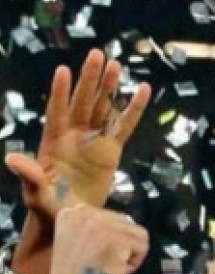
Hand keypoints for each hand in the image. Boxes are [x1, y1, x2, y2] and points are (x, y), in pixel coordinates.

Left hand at [4, 49, 150, 248]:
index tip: (63, 70)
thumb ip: (29, 174)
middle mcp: (73, 135)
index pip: (57, 112)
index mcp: (53, 142)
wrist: (70, 220)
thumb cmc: (47, 208)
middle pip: (84, 102)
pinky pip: (125, 126)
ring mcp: (93, 141)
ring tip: (116, 63)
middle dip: (90, 79)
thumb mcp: (36, 193)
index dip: (60, 92)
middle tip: (98, 53)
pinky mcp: (111, 151)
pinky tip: (143, 90)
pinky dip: (134, 109)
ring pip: (104, 108)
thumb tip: (11, 157)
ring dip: (110, 86)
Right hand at [44, 205, 148, 273]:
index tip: (93, 257)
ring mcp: (100, 224)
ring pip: (137, 234)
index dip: (109, 241)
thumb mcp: (78, 242)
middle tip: (99, 265)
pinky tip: (113, 271)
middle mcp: (84, 213)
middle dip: (119, 246)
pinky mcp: (116, 239)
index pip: (111, 218)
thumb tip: (121, 217)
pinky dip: (134, 262)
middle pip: (125, 223)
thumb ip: (95, 226)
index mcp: (72, 213)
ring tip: (105, 268)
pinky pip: (143, 245)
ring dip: (127, 254)